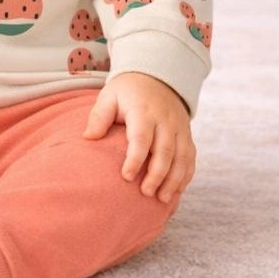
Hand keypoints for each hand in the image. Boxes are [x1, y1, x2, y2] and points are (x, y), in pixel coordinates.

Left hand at [82, 71, 194, 204]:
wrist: (157, 77)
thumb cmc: (127, 91)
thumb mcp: (109, 96)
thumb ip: (99, 117)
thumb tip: (87, 138)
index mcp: (144, 111)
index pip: (141, 137)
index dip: (135, 158)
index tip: (126, 177)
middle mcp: (165, 120)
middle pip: (165, 150)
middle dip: (157, 174)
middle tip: (145, 193)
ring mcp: (179, 128)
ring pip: (182, 157)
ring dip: (174, 180)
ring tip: (162, 199)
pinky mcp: (186, 135)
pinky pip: (191, 157)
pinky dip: (186, 175)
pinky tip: (176, 191)